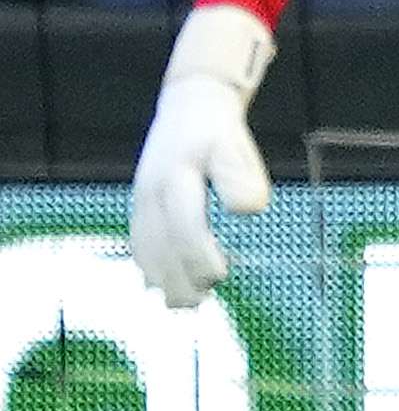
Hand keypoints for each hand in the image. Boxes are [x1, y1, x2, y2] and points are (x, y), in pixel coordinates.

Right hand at [128, 3, 275, 307]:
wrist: (190, 106)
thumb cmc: (219, 132)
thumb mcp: (234, 146)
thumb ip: (241, 176)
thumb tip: (247, 211)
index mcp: (176, 178)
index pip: (184, 226)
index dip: (198, 255)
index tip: (220, 274)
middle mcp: (151, 191)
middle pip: (159, 246)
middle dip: (178, 279)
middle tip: (200, 303)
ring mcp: (142, 199)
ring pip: (145, 248)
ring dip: (162, 279)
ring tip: (186, 305)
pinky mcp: (140, 205)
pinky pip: (139, 242)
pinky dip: (150, 267)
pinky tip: (163, 287)